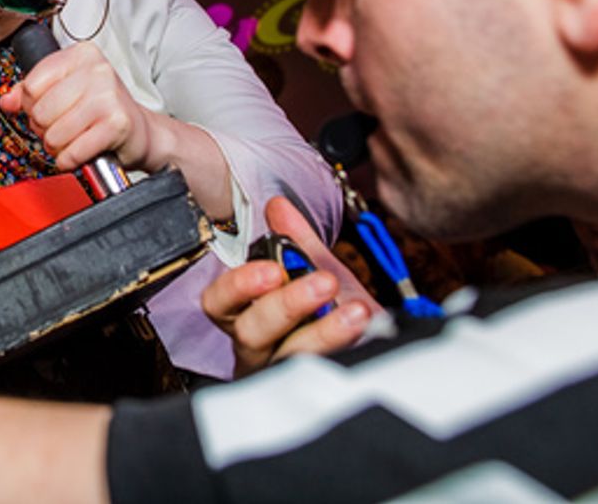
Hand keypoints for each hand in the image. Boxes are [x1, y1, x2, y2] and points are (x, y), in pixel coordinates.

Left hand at [0, 41, 153, 171]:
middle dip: (45, 129)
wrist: (141, 132)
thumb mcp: (66, 91)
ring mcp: (108, 96)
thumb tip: (7, 100)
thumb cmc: (102, 110)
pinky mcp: (116, 124)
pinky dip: (70, 159)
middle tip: (63, 127)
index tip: (48, 108)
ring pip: (54, 134)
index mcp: (81, 55)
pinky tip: (82, 151)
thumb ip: (31, 92)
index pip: (32, 84)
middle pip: (40, 111)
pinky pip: (72, 152)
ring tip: (74, 139)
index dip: (32, 105)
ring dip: (58, 146)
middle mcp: (97, 70)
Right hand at [202, 196, 378, 376]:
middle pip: (250, 332)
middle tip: (324, 282)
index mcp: (245, 315)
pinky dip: (347, 350)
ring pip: (289, 358)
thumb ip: (297, 241)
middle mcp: (257, 349)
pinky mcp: (317, 390)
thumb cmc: (335, 307)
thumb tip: (278, 207)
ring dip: (324, 331)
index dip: (237, 287)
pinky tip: (365, 330)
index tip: (271, 269)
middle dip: (286, 304)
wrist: (379, 339)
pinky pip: (326, 374)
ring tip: (356, 310)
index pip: (218, 304)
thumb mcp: (317, 269)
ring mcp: (284, 374)